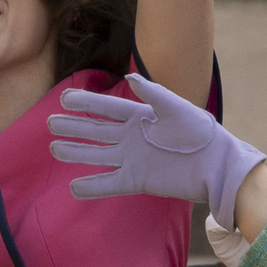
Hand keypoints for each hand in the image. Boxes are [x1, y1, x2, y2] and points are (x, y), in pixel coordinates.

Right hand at [49, 72, 266, 226]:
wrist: (216, 165)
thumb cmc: (201, 132)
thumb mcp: (178, 108)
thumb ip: (154, 94)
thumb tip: (129, 78)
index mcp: (140, 117)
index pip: (106, 108)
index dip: (86, 103)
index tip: (64, 98)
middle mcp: (132, 138)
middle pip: (96, 131)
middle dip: (73, 127)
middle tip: (50, 123)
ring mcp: (132, 159)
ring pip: (97, 155)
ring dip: (76, 152)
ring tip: (54, 149)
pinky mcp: (137, 181)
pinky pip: (109, 183)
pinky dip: (92, 186)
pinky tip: (73, 187)